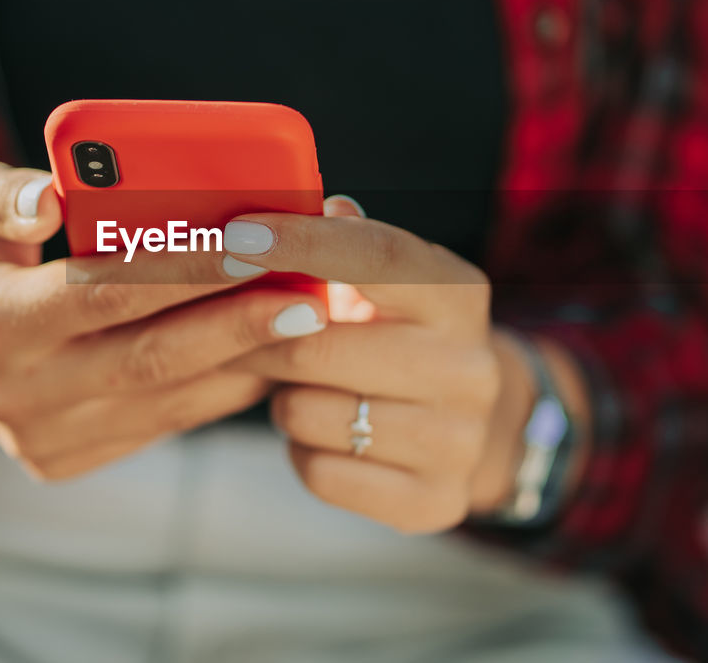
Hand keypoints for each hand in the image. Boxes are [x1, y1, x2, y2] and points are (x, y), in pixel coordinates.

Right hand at [0, 159, 327, 479]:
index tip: (257, 242)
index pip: (103, 293)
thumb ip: (1, 195)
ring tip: (306, 318)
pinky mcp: (66, 457)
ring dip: (243, 361)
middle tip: (312, 294)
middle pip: (150, 359)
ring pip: (167, 400)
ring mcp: (41, 437)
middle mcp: (13, 393)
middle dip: (239, 326)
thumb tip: (51, 197)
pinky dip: (219, 387)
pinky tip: (264, 348)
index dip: (184, 270)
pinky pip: (162, 423)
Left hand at [224, 198, 588, 533]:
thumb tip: (314, 204)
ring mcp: (458, 441)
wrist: (477, 424)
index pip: (375, 257)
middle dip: (257, 336)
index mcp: (459, 295)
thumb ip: (348, 243)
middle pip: (319, 347)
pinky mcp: (434, 502)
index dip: (300, 244)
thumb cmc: (405, 332)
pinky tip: (323, 433)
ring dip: (283, 398)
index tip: (236, 235)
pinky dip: (303, 451)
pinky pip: (321, 472)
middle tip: (231, 328)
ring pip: (309, 414)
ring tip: (300, 385)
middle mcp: (469, 368)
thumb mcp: (394, 279)